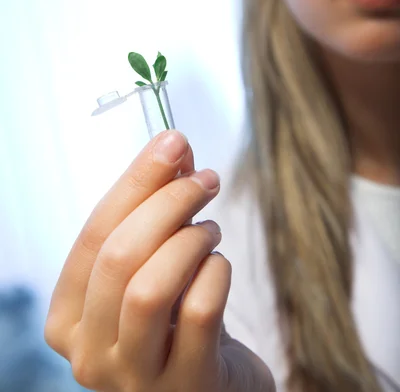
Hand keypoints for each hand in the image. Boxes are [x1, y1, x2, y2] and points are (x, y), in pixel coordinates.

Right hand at [44, 129, 274, 391]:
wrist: (216, 383)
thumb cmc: (177, 316)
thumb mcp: (155, 262)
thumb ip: (156, 207)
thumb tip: (173, 145)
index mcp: (68, 318)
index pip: (93, 234)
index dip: (135, 182)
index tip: (173, 142)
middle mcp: (89, 354)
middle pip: (119, 256)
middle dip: (168, 202)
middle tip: (206, 179)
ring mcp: (135, 378)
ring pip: (149, 288)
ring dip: (189, 240)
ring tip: (210, 229)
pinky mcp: (187, 385)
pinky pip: (199, 312)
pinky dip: (215, 273)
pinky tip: (220, 265)